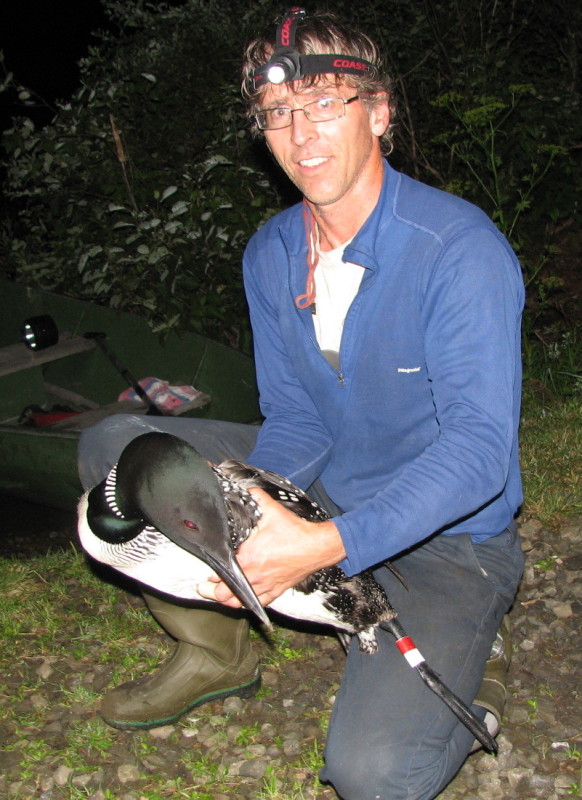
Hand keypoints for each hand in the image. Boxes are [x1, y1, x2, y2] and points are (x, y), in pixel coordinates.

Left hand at [197, 487, 345, 607]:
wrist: (317, 546)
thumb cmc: (295, 532)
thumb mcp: (272, 511)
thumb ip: (255, 498)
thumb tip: (245, 489)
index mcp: (247, 558)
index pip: (219, 572)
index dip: (210, 571)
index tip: (206, 567)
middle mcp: (253, 576)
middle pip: (222, 594)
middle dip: (210, 590)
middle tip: (204, 585)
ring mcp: (264, 586)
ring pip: (237, 604)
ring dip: (225, 600)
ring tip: (218, 594)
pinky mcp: (275, 592)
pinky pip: (256, 605)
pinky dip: (245, 604)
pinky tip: (241, 600)